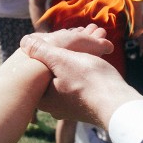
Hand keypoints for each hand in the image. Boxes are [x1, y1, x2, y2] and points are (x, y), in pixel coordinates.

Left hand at [20, 26, 140, 127]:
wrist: (118, 103)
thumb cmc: (88, 81)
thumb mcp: (61, 60)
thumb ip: (41, 50)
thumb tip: (24, 42)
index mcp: (43, 97)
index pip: (39, 69)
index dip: (48, 50)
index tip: (60, 38)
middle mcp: (54, 106)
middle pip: (55, 72)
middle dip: (67, 52)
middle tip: (78, 35)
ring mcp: (71, 108)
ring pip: (70, 76)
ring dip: (79, 58)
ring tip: (90, 43)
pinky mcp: (86, 105)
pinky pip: (82, 82)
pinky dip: (86, 68)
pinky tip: (94, 60)